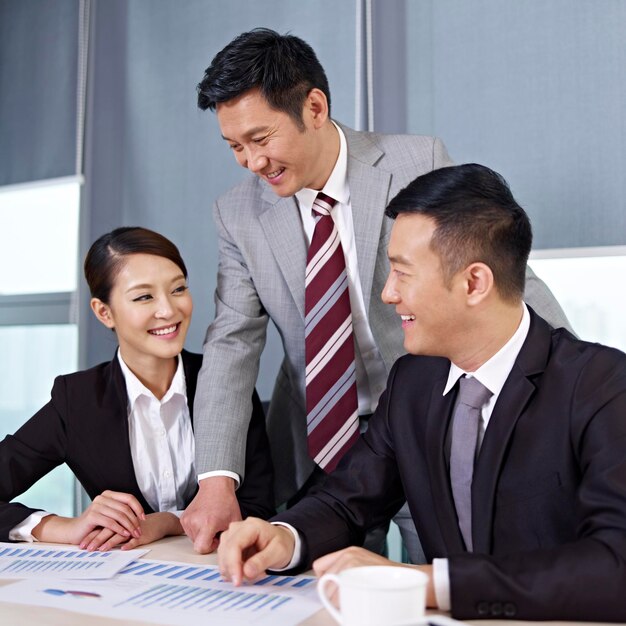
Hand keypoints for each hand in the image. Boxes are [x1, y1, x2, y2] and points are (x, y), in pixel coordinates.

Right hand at [32, 490, 144, 544]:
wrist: (73, 531)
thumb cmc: (93, 525)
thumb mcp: (109, 516)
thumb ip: (120, 512)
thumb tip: (140, 517)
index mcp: (108, 495)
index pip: (129, 498)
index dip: (138, 508)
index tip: (143, 519)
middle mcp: (103, 497)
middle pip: (125, 508)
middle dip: (134, 520)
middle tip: (139, 531)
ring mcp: (97, 505)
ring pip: (119, 515)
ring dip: (129, 526)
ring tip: (134, 534)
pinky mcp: (92, 516)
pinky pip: (110, 522)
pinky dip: (119, 529)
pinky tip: (124, 535)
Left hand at [78, 512, 182, 550]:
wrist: (158, 523)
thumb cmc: (138, 526)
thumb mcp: (124, 526)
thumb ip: (111, 528)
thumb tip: (94, 537)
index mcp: (118, 519)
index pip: (102, 526)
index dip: (91, 534)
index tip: (81, 544)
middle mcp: (124, 523)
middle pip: (107, 530)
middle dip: (95, 539)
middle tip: (85, 548)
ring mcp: (133, 529)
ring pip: (119, 535)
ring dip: (108, 543)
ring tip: (99, 550)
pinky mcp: (142, 534)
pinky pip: (134, 540)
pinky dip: (128, 544)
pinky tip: (122, 549)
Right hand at [180, 476, 240, 553]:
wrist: (216, 486)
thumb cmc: (226, 502)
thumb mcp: (234, 521)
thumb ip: (230, 537)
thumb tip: (229, 547)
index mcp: (208, 523)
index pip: (201, 548)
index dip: (210, 547)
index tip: (216, 538)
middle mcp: (194, 522)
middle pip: (197, 544)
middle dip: (207, 540)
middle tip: (215, 528)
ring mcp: (187, 520)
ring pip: (193, 538)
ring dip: (202, 534)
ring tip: (210, 522)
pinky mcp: (183, 518)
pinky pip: (189, 531)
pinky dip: (196, 529)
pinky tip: (204, 520)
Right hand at [218, 517, 294, 585]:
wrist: (282, 541)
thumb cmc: (281, 543)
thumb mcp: (278, 552)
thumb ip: (263, 561)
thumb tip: (246, 572)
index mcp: (252, 526)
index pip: (235, 544)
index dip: (233, 564)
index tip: (237, 581)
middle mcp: (238, 528)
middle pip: (225, 550)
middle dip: (234, 570)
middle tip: (251, 578)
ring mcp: (232, 535)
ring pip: (222, 557)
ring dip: (234, 570)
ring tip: (254, 571)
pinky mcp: (229, 544)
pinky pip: (224, 560)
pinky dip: (233, 570)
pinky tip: (246, 570)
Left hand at [314, 547, 435, 607]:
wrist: (410, 578)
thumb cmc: (388, 576)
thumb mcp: (364, 564)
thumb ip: (347, 570)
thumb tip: (330, 585)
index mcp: (348, 552)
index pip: (319, 566)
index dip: (323, 581)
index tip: (328, 589)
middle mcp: (348, 557)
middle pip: (324, 582)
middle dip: (331, 595)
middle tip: (345, 600)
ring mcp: (353, 567)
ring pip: (331, 593)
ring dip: (339, 603)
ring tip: (354, 603)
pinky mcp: (359, 579)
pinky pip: (341, 600)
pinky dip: (346, 607)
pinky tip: (356, 605)